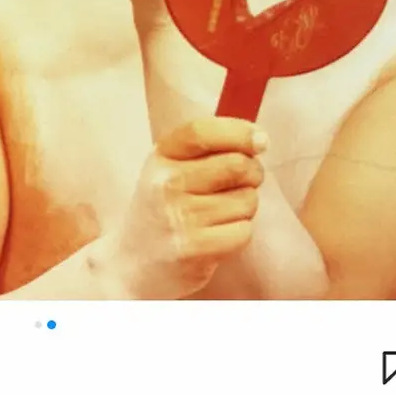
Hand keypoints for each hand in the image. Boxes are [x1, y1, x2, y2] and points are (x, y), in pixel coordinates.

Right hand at [98, 117, 266, 298]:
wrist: (135, 263)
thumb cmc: (164, 208)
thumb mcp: (170, 168)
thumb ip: (207, 149)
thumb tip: (259, 140)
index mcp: (162, 156)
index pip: (203, 131)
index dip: (239, 132)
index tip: (261, 140)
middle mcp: (167, 183)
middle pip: (237, 165)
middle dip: (253, 172)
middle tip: (245, 181)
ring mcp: (180, 217)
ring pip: (247, 200)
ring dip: (245, 206)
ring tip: (221, 213)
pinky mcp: (195, 249)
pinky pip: (244, 231)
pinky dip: (239, 232)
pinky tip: (218, 234)